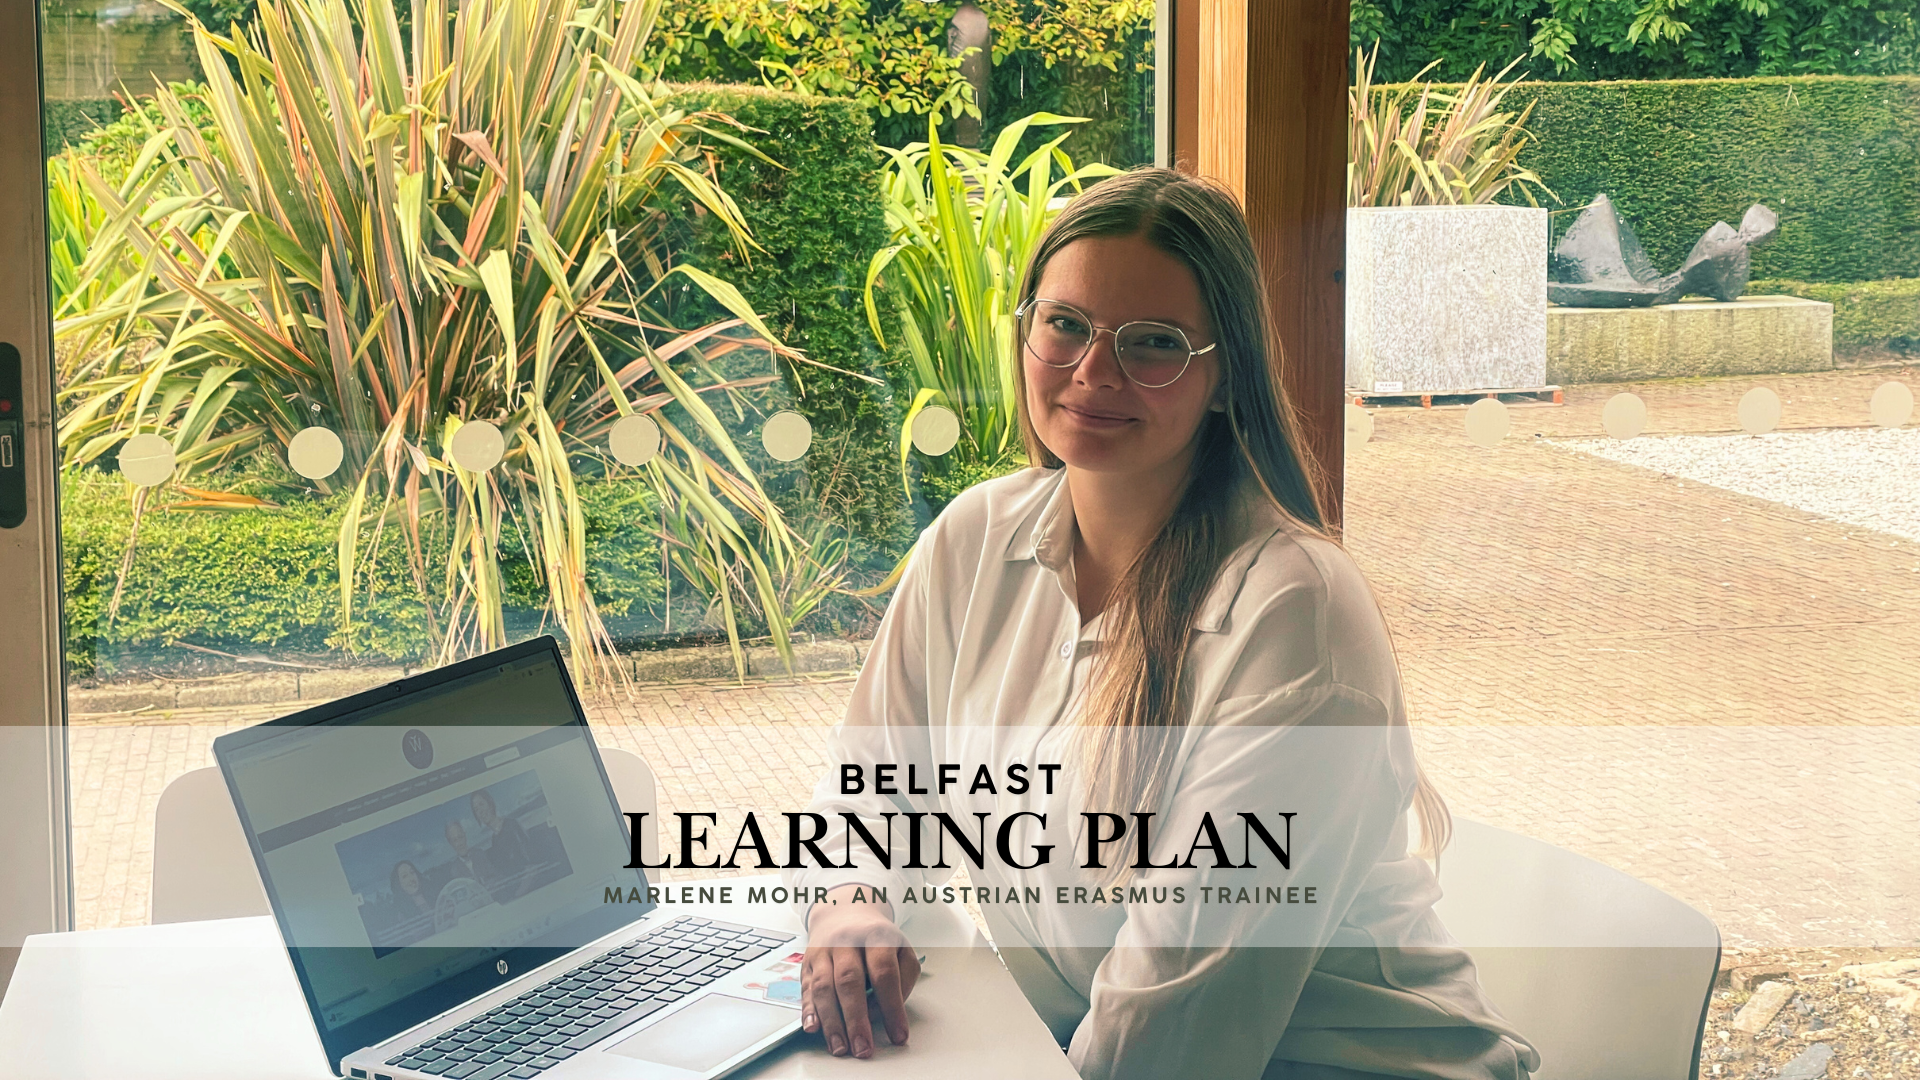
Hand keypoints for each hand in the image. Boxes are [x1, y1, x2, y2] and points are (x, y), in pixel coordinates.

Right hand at [801, 883, 919, 1058]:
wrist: (846, 912)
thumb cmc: (877, 940)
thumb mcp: (902, 950)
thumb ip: (902, 981)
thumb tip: (884, 1012)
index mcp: (876, 937)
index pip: (884, 973)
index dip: (892, 1007)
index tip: (898, 1035)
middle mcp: (847, 942)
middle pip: (850, 981)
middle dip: (856, 1019)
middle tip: (863, 1048)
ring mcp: (824, 951)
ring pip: (824, 987)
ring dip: (832, 1021)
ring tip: (841, 1047)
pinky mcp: (807, 962)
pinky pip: (805, 989)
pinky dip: (808, 1010)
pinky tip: (813, 1027)